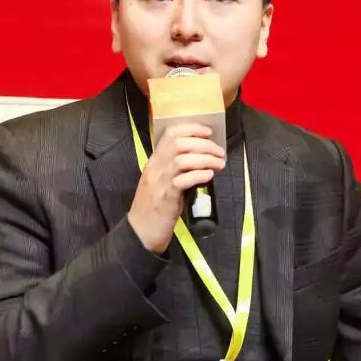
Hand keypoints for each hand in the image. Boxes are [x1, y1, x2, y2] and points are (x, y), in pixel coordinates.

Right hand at [127, 123, 224, 253]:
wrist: (141, 232)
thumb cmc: (154, 207)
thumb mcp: (161, 182)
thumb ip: (175, 170)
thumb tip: (200, 161)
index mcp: (154, 161)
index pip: (170, 134)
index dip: (191, 129)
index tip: (208, 132)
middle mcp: (155, 167)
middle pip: (179, 144)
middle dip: (203, 144)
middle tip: (219, 152)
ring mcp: (160, 181)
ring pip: (182, 159)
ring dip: (205, 159)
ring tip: (219, 164)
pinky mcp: (166, 197)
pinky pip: (183, 180)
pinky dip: (199, 175)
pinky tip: (209, 176)